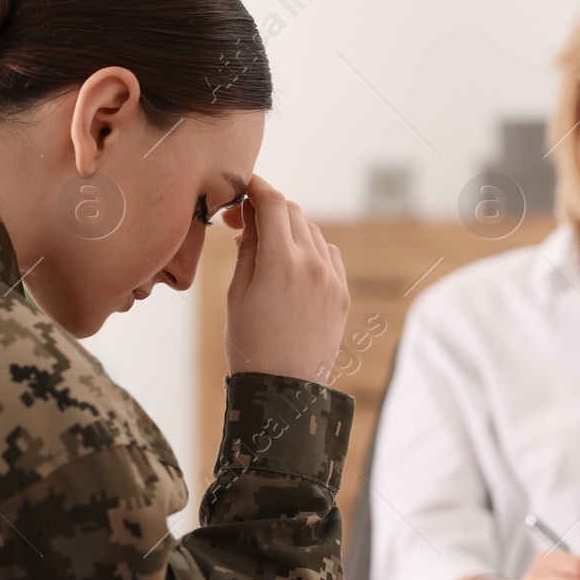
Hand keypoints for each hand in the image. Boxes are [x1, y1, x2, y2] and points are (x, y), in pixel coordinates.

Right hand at [221, 176, 349, 384]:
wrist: (283, 391)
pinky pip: (329, 255)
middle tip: (243, 225)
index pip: (273, 203)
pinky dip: (311, 250)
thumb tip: (253, 218)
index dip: (256, 188)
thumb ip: (249, 249)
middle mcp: (313, 264)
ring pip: (312, 232)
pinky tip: (292, 266)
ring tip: (265, 250)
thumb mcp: (237, 294)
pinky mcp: (342, 294)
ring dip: (289, 230)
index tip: (243, 187)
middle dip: (268, 210)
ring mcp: (332, 279)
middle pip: (293, 213)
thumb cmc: (249, 345)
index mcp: (282, 262)